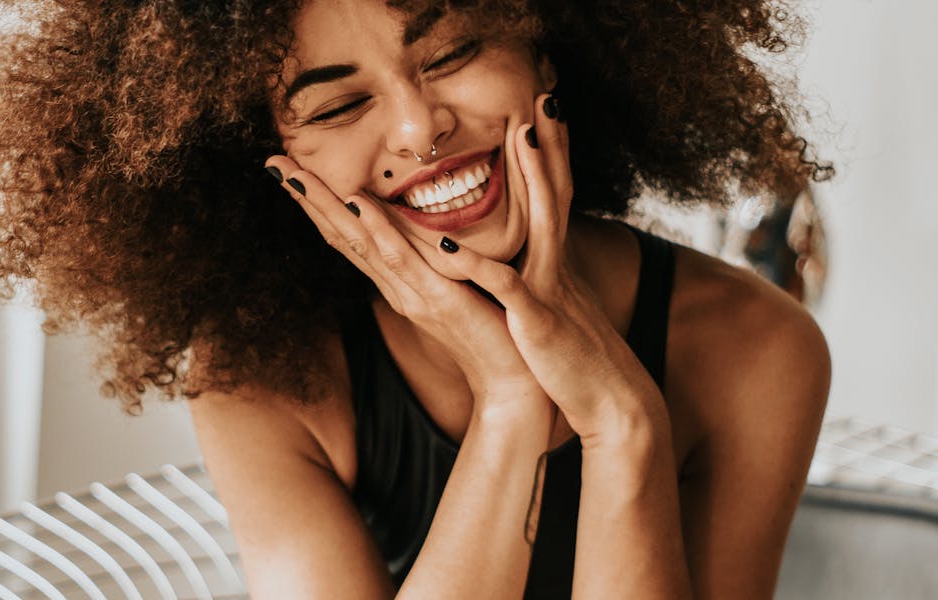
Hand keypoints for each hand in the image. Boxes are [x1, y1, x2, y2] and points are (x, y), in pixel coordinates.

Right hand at [263, 154, 552, 422]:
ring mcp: (412, 294)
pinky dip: (378, 230)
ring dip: (326, 206)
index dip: (320, 203)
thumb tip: (427, 229)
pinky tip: (358, 204)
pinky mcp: (439, 300)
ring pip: (360, 242)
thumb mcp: (458, 288)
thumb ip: (438, 261)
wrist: (512, 382)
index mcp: (399, 282)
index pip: (351, 236)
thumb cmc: (492, 332)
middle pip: (342, 236)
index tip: (293, 169)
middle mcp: (396, 287)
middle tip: (273, 162)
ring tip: (295, 174)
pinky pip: (403, 260)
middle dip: (307, 198)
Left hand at [438, 94, 668, 445]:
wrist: (612, 404)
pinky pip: (505, 285)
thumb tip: (530, 267)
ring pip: (543, 223)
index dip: (552, 158)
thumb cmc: (577, 362)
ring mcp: (550, 290)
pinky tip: (449, 242)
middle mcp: (557, 268)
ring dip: (534, 178)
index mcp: (556, 266)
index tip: (545, 118)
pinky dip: (477, 264)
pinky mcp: (537, 320)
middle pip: (558, 195)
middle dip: (552, 147)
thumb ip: (543, 284)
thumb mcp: (559, 312)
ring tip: (522, 137)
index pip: (556, 200)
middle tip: (546, 99)